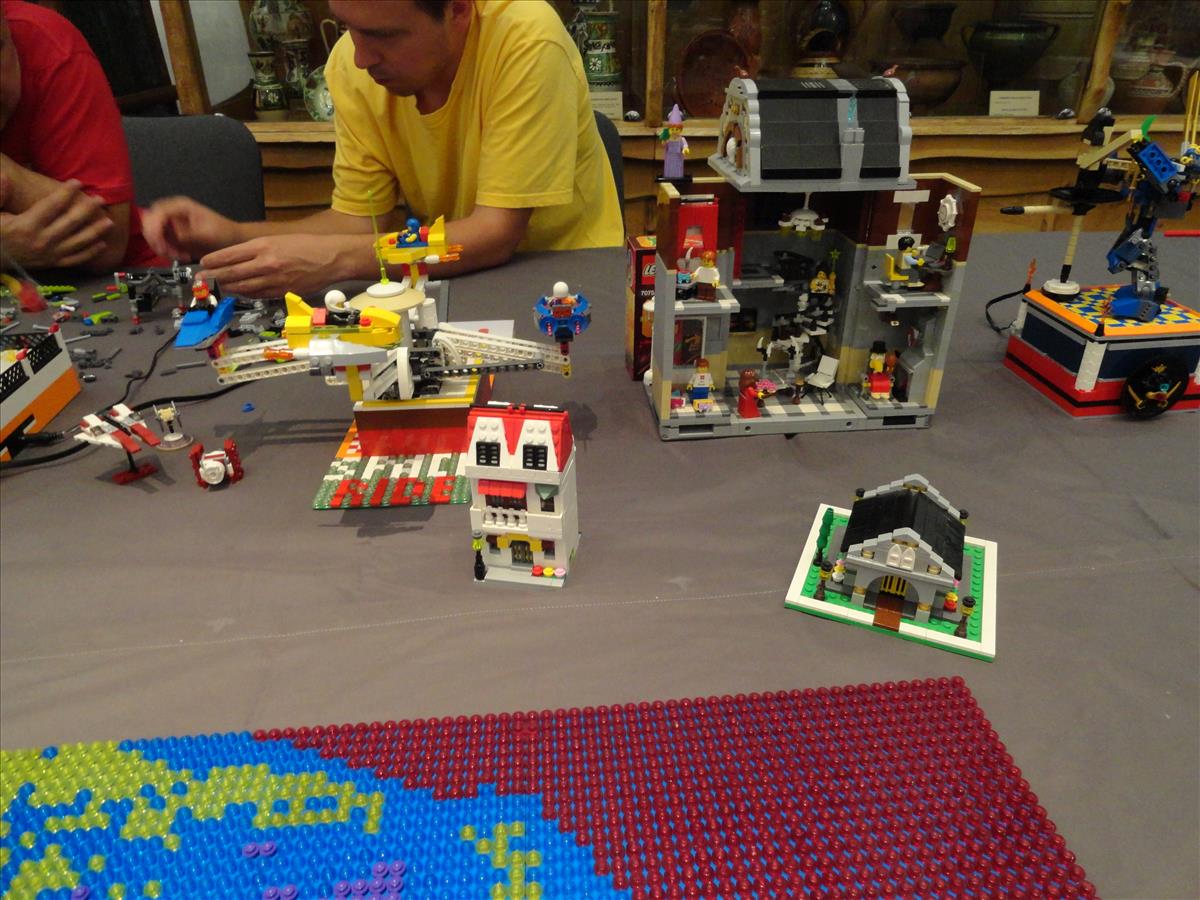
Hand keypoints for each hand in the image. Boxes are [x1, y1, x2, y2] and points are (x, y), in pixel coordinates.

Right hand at [0, 178, 114, 268]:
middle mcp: (42, 241)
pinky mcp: (53, 264)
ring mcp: (50, 255)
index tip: (77, 182)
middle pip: (70, 223)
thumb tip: (5, 178)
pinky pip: (75, 259)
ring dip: (95, 232)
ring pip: (77, 242)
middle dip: (87, 210)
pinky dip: (90, 253)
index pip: (52, 206)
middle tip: (100, 199)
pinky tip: (102, 245)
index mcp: (26, 226)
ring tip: (109, 222)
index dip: (66, 193)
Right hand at [142, 196, 241, 261]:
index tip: (159, 245)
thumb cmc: (224, 233)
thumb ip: (187, 234)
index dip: (153, 229)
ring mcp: (172, 223)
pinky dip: (169, 252)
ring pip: (154, 235)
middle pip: (150, 223)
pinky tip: (182, 256)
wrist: (233, 241)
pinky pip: (162, 244)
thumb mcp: (206, 234)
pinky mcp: (173, 235)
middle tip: (168, 253)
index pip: (156, 213)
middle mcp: (173, 212)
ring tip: (181, 256)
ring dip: (163, 248)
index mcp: (180, 206)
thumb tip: (172, 236)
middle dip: (156, 240)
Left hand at [198, 233, 358, 297]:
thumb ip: (257, 249)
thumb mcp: (278, 240)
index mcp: (263, 246)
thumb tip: (236, 258)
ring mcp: (274, 280)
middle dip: (214, 277)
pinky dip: (246, 294)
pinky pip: (258, 295)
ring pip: (243, 287)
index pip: (230, 255)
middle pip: (232, 273)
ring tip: (218, 287)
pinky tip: (240, 292)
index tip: (203, 263)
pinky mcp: (282, 292)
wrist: (332, 258)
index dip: (213, 261)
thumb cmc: (307, 246)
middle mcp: (266, 263)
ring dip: (228, 288)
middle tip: (201, 279)